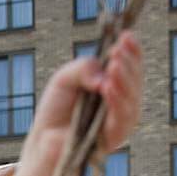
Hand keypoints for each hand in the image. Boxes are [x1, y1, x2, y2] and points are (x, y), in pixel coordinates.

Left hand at [29, 33, 144, 154]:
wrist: (42, 139)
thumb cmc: (56, 108)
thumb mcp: (65, 78)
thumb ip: (83, 68)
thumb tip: (104, 75)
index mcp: (114, 84)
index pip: (130, 66)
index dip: (132, 51)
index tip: (127, 36)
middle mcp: (122, 102)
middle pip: (135, 81)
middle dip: (128, 64)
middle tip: (117, 51)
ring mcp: (119, 121)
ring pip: (131, 100)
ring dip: (124, 81)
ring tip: (114, 66)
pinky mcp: (112, 140)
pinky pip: (120, 121)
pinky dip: (116, 103)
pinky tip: (109, 88)